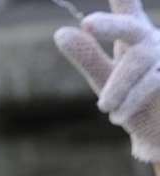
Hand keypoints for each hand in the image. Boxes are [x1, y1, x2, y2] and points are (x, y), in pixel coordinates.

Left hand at [55, 0, 159, 161]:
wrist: (156, 128)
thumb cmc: (129, 97)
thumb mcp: (103, 77)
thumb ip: (87, 56)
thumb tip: (61, 33)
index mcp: (132, 35)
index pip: (126, 7)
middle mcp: (151, 41)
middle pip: (130, 28)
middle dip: (110, 25)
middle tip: (87, 23)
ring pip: (138, 62)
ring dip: (117, 87)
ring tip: (104, 107)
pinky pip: (151, 83)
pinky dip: (131, 101)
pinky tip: (119, 115)